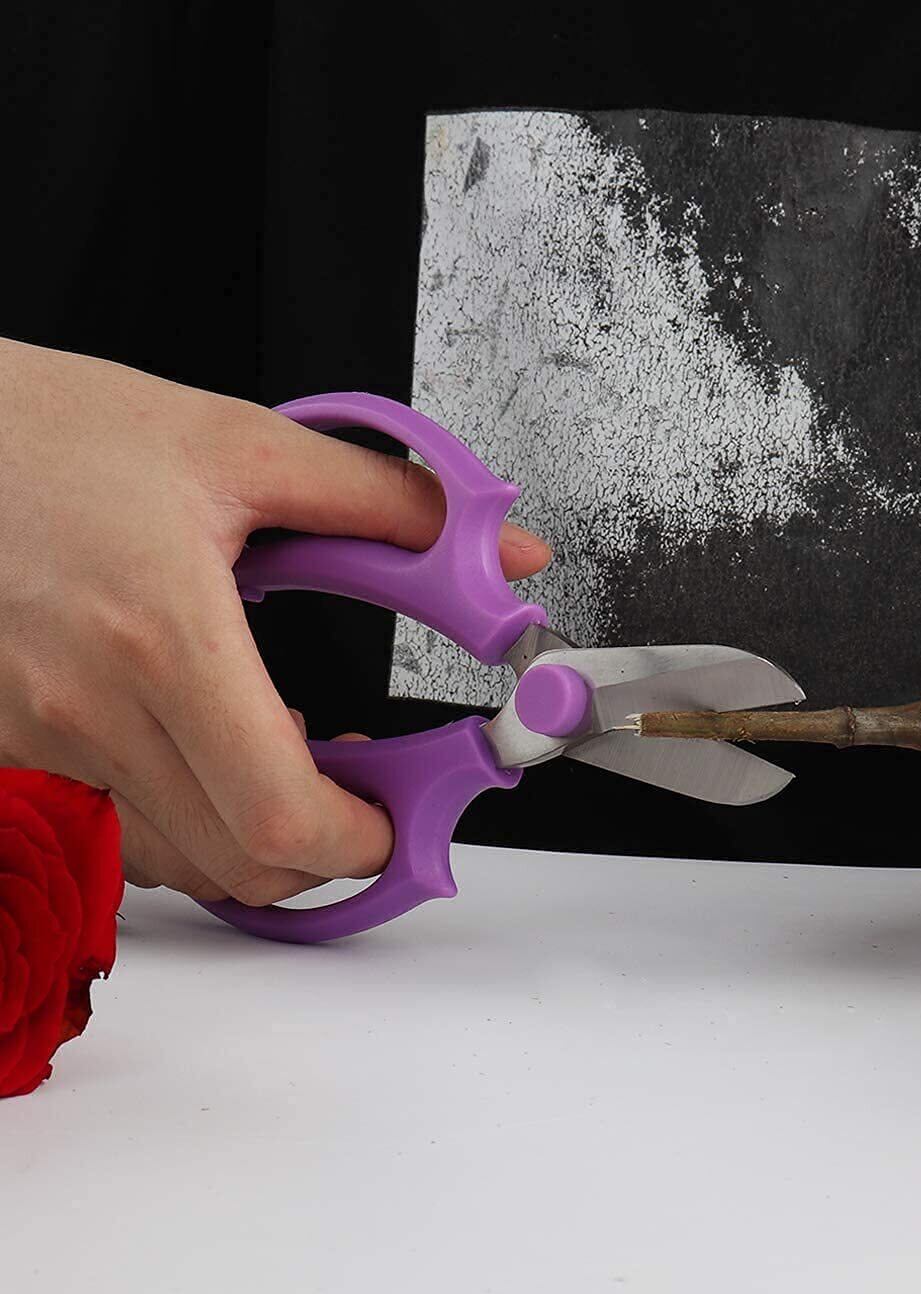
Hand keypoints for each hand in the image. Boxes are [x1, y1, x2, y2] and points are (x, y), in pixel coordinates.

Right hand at [0, 338, 548, 904]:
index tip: (400, 812)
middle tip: (365, 788)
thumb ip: (392, 506)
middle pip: (236, 861)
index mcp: (161, 636)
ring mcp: (30, 742)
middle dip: (325, 847)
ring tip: (286, 753)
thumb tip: (498, 548)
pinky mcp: (1, 751)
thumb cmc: (59, 431)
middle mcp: (85, 709)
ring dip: (251, 839)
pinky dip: (177, 822)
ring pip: (172, 862)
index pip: (277, 814)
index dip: (359, 839)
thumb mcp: (243, 445)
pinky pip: (106, 833)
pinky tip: (203, 752)